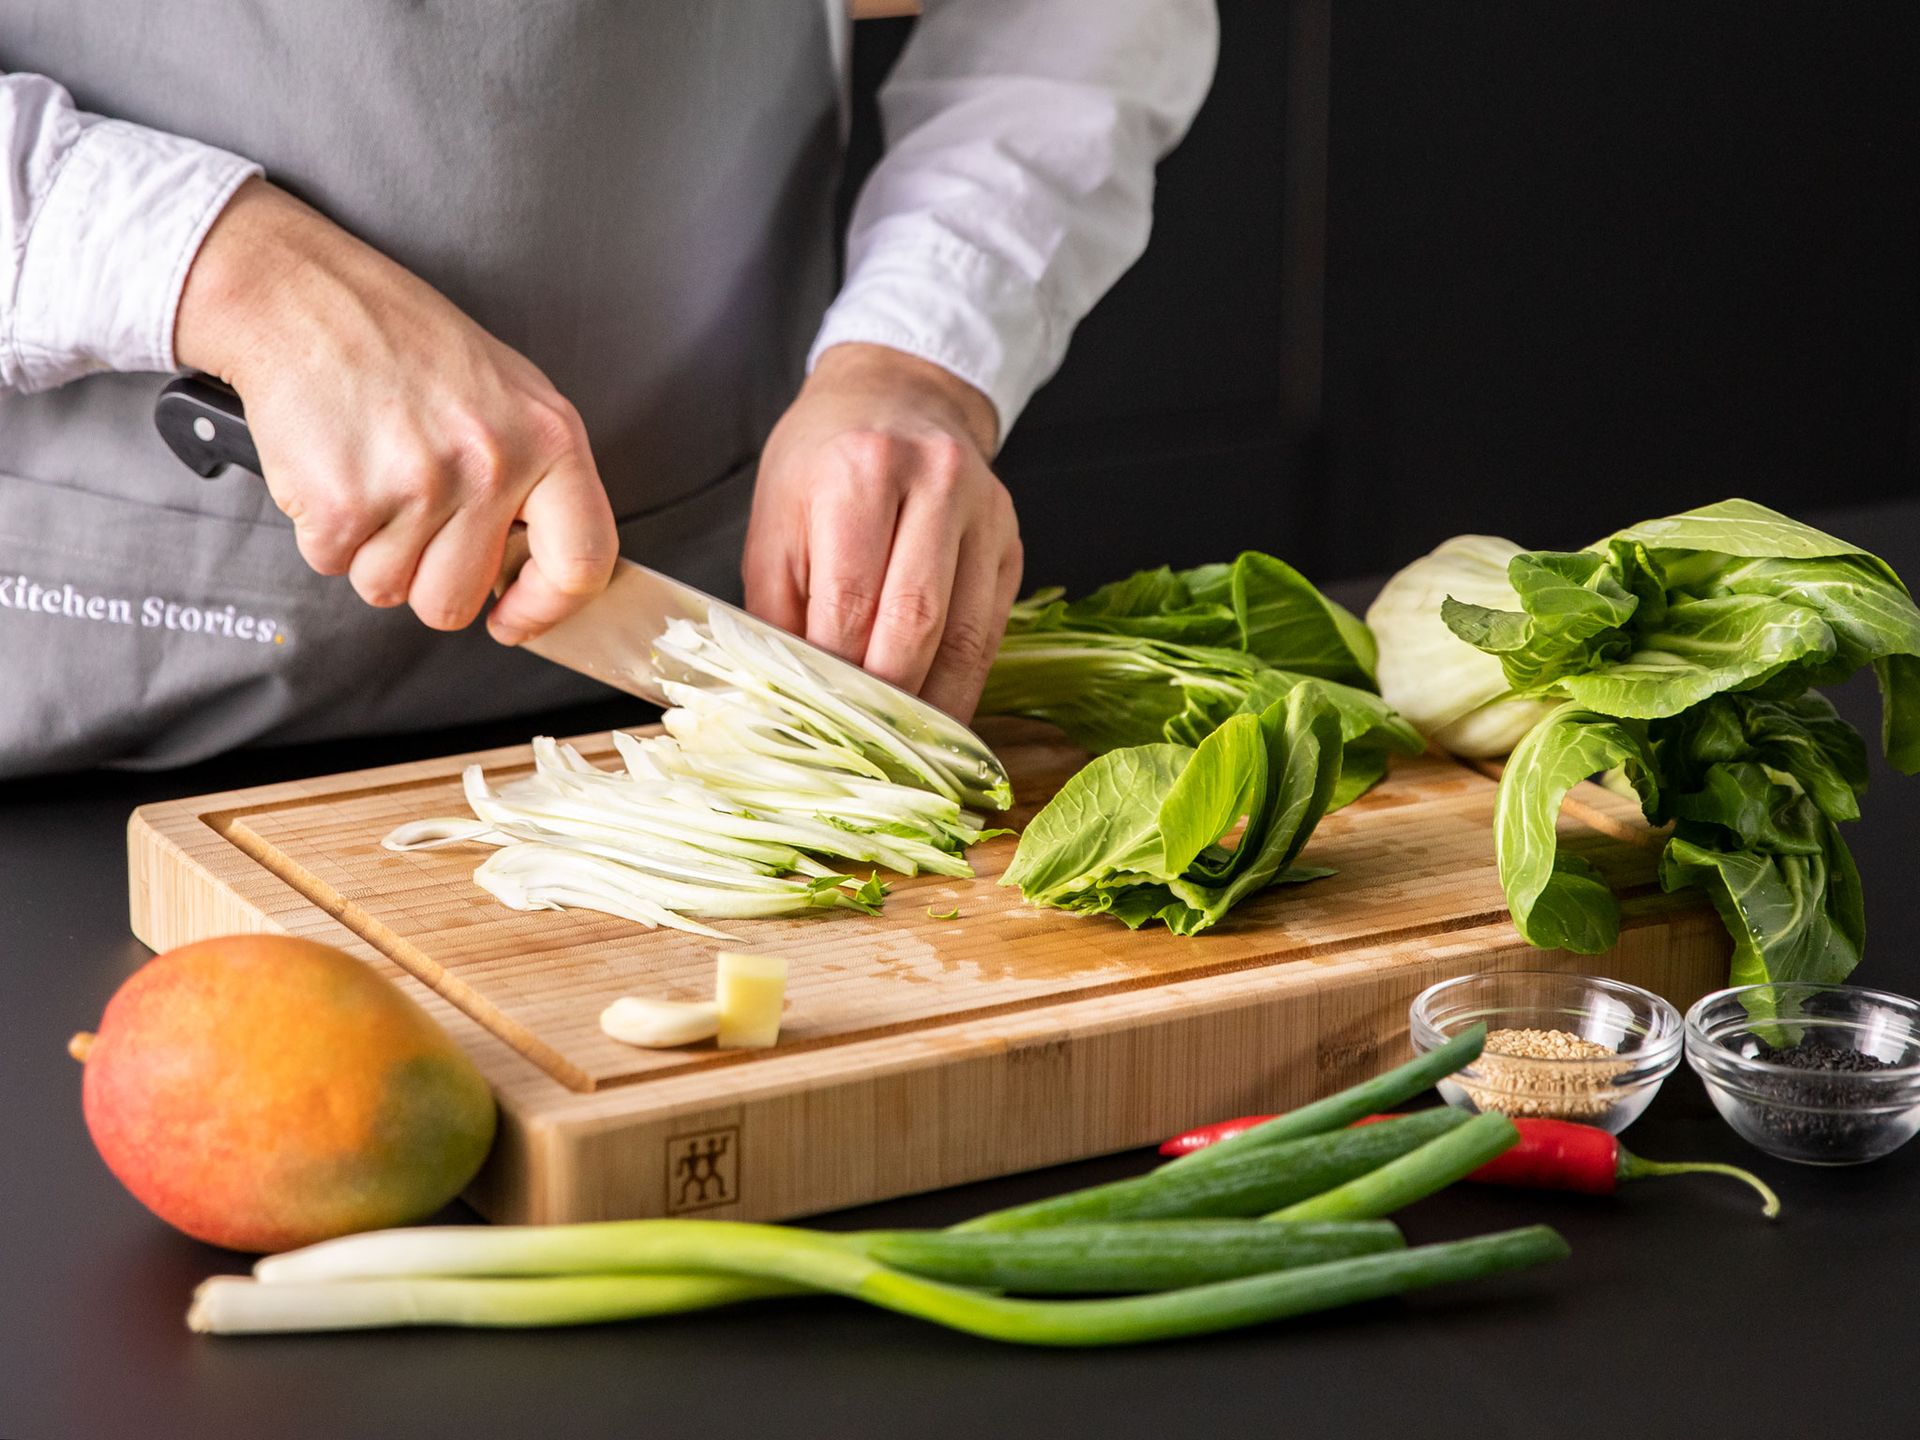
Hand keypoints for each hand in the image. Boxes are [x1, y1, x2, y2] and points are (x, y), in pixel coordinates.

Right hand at [174, 179, 616, 643]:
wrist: (304, 298)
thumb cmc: (405, 344)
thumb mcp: (509, 394)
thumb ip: (537, 479)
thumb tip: (539, 567)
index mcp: (550, 440)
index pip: (583, 563)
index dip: (546, 608)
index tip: (513, 619)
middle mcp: (492, 467)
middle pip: (458, 601)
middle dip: (425, 578)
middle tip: (409, 514)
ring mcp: (418, 488)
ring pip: (389, 590)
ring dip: (370, 551)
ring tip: (371, 476)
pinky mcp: (343, 503)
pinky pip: (333, 564)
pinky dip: (324, 531)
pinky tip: (334, 468)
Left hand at [743, 343, 1022, 719]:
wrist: (898, 393)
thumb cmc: (823, 459)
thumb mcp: (775, 518)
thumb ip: (776, 607)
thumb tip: (780, 696)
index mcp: (863, 471)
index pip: (850, 602)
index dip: (833, 676)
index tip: (814, 724)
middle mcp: (935, 483)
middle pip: (915, 622)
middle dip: (885, 700)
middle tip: (860, 753)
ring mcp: (985, 512)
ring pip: (964, 635)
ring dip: (933, 706)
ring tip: (903, 753)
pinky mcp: (1012, 542)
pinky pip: (990, 631)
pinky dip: (963, 682)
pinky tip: (938, 717)